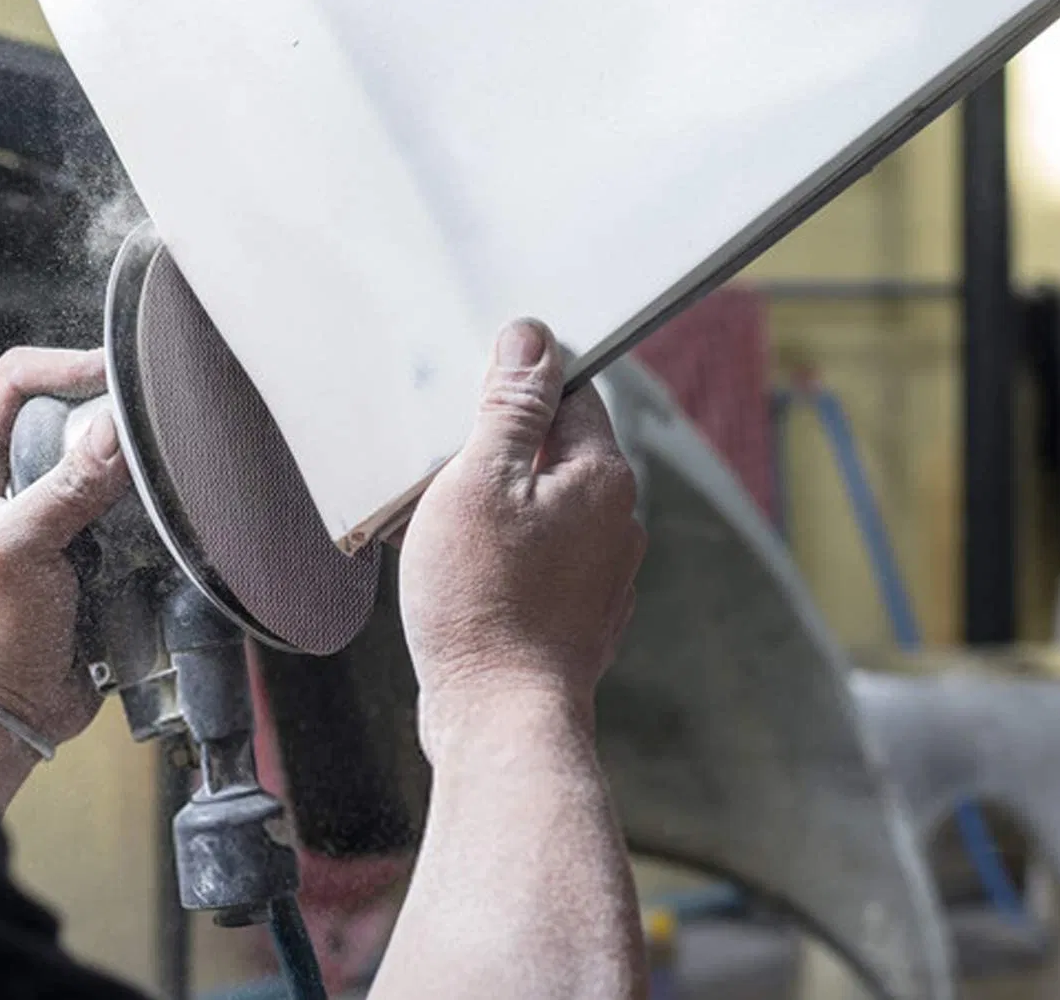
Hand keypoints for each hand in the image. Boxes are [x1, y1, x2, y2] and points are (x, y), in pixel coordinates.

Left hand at [0, 347, 127, 812]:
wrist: (10, 711)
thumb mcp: (20, 550)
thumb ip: (70, 486)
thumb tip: (119, 430)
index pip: (16, 380)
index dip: (66, 367)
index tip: (116, 374)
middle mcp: (7, 479)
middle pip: (68, 411)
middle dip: (108, 414)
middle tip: (148, 420)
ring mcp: (50, 510)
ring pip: (101, 455)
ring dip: (131, 460)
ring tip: (159, 461)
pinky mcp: (87, 541)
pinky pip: (124, 499)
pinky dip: (146, 499)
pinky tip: (163, 506)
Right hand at [397, 320, 644, 757]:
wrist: (501, 722)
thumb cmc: (483, 599)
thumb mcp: (479, 480)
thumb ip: (509, 407)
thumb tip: (531, 338)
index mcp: (601, 475)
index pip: (569, 391)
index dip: (516, 386)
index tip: (469, 400)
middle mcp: (617, 521)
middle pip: (556, 450)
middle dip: (500, 450)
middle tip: (443, 467)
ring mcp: (602, 574)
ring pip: (545, 508)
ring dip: (497, 506)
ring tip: (443, 528)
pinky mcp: (578, 616)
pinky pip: (540, 558)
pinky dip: (503, 554)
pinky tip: (461, 573)